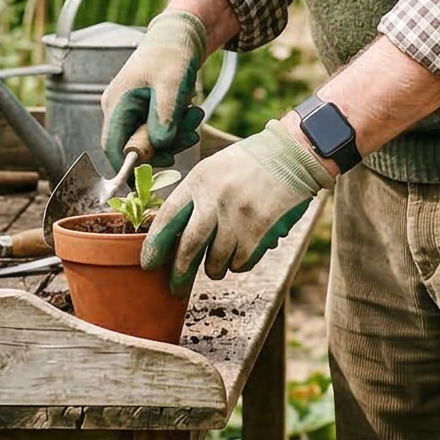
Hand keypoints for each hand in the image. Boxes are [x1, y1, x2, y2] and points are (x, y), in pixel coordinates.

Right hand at [100, 9, 208, 168]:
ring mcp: (131, 111)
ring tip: (195, 115)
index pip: (113, 147)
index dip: (132, 163)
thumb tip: (160, 147)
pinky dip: (176, 128)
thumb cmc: (171, 53)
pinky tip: (190, 112)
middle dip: (166, 145)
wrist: (179, 36)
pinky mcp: (144, 111)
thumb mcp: (171, 83)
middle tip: (191, 134)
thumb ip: (164, 115)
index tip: (162, 165)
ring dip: (175, 135)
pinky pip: (158, 131)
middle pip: (136, 146)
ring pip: (150, 141)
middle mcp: (119, 109)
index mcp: (117, 103)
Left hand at [141, 118, 334, 291]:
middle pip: (189, 247)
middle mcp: (216, 198)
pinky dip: (238, 264)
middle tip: (176, 286)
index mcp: (199, 180)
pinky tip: (241, 254)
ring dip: (214, 269)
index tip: (148, 263)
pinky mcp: (260, 230)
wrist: (292, 154)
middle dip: (180, 272)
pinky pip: (241, 262)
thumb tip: (174, 234)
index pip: (167, 218)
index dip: (154, 245)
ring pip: (216, 260)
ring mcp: (238, 216)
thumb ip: (195, 196)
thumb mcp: (214, 168)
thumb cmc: (249, 163)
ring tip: (216, 265)